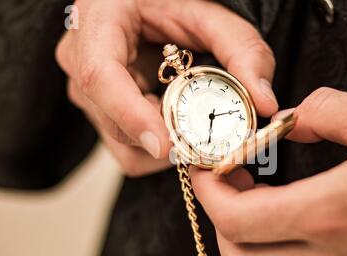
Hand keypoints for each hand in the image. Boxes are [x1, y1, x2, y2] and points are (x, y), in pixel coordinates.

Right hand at [56, 0, 277, 176]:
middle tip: (208, 135)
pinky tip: (175, 122)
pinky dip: (158, 147)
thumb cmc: (173, 3)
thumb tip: (265, 102)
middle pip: (114, 121)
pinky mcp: (101, 112)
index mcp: (99, 23)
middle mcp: (81, 59)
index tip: (164, 146)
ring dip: (165, 143)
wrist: (150, 7)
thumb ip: (243, 51)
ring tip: (191, 119)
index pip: (99, 77)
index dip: (131, 115)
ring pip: (122, 145)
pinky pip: (128, 151)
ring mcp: (87, 91)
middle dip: (165, 137)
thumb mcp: (210, 15)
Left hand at [190, 87, 346, 255]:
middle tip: (232, 185)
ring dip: (252, 244)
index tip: (207, 169)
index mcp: (328, 214)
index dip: (209, 192)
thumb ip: (328, 113)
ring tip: (264, 207)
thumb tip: (293, 118)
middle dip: (222, 222)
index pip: (235, 217)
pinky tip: (297, 235)